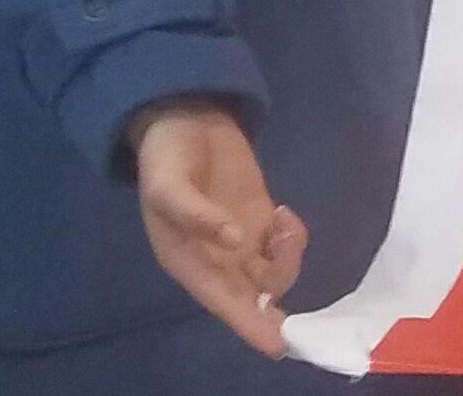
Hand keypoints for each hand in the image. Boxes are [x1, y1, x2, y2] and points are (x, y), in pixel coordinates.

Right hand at [131, 101, 306, 355]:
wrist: (184, 116)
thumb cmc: (166, 156)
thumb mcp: (168, 184)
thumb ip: (196, 214)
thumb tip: (234, 241)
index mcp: (186, 260)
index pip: (221, 301)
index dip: (249, 325)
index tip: (277, 345)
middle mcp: (214, 260)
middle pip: (252, 297)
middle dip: (275, 307)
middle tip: (296, 305)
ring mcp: (240, 240)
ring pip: (273, 274)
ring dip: (287, 260)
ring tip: (282, 224)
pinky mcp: (259, 218)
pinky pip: (282, 245)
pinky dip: (292, 239)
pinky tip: (285, 215)